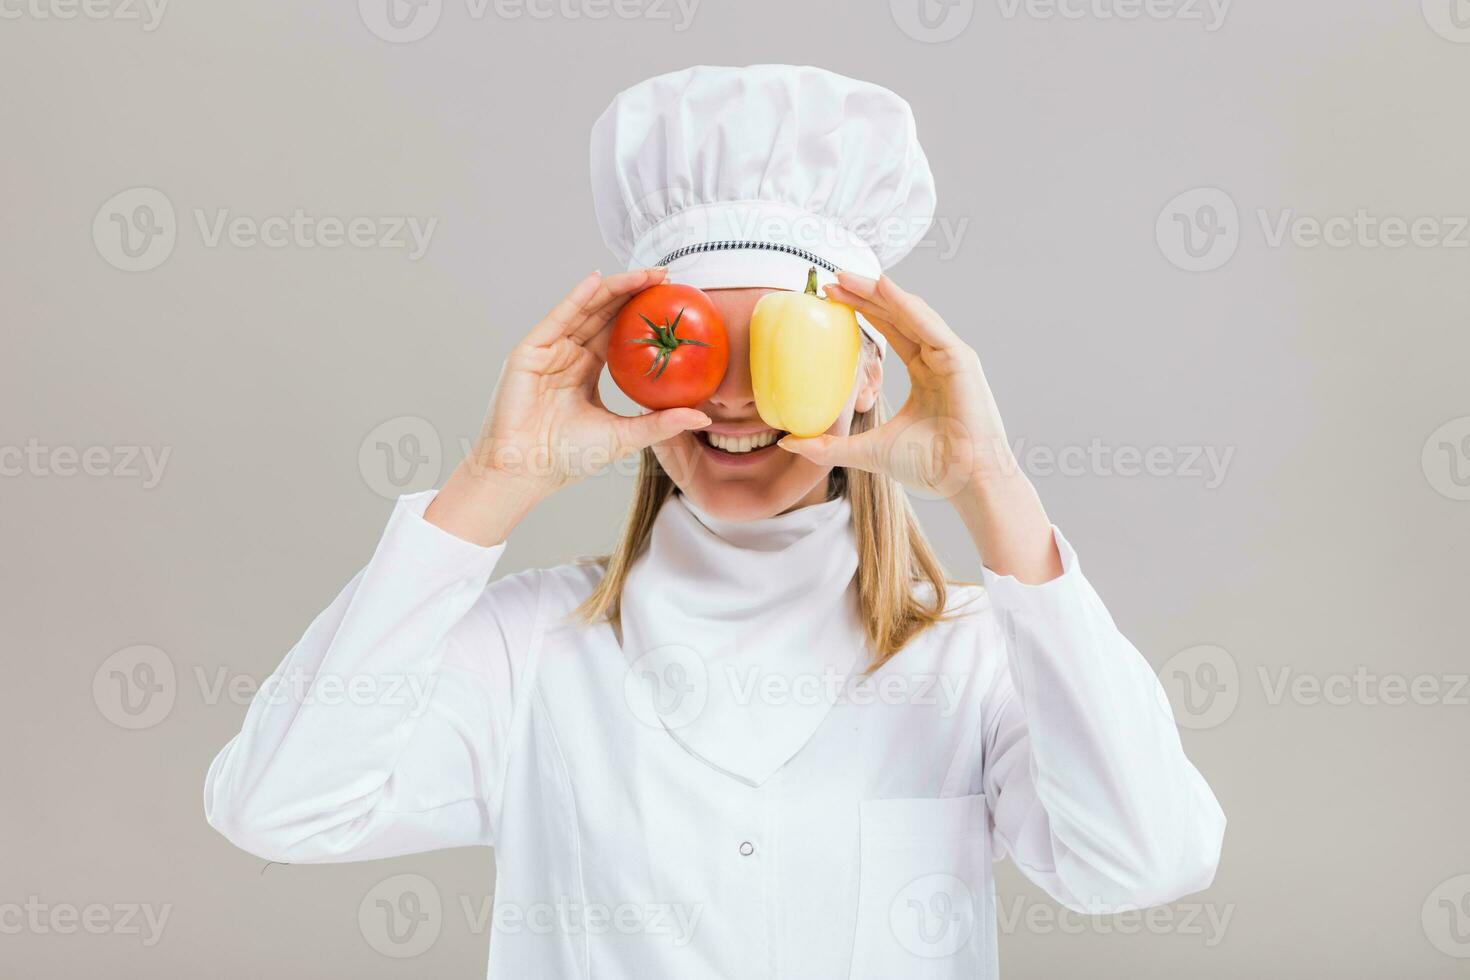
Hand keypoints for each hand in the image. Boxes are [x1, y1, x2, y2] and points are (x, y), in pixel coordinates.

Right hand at [426, 269, 710, 544]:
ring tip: (645, 273)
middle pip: (605, 314)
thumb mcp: (625, 436)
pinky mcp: (530, 352)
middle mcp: (568, 354)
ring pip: (585, 309)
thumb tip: (704, 416)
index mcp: (586, 370)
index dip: (643, 314)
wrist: (526, 472)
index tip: (674, 300)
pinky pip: (558, 318)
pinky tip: (599, 279)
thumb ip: (661, 423)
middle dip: (634, 292)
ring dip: (615, 288)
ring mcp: (548, 350)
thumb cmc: (568, 459)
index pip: (618, 332)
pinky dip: (578, 298)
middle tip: (667, 275)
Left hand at [776, 270, 1013, 496]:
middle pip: (898, 314)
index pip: (890, 330)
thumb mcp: (867, 451)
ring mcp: (951, 356)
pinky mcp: (960, 359)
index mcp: (924, 372)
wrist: (965, 481)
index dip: (862, 312)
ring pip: (912, 312)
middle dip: (864, 294)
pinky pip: (928, 325)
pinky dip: (905, 304)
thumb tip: (788, 442)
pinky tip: (881, 287)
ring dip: (879, 292)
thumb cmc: (929, 466)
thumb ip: (828, 447)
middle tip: (830, 279)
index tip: (830, 299)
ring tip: (847, 277)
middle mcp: (938, 358)